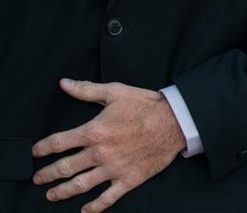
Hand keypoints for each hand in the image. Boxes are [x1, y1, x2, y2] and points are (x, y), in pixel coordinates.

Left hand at [32, 79, 185, 210]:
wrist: (173, 122)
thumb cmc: (144, 105)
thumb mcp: (115, 92)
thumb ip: (87, 90)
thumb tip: (64, 84)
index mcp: (94, 131)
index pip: (60, 142)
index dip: (44, 148)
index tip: (35, 152)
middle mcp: (99, 153)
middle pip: (65, 168)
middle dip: (47, 174)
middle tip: (37, 179)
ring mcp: (112, 169)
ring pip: (80, 185)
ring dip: (62, 192)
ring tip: (51, 195)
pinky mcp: (127, 180)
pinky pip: (106, 198)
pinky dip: (93, 207)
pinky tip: (84, 209)